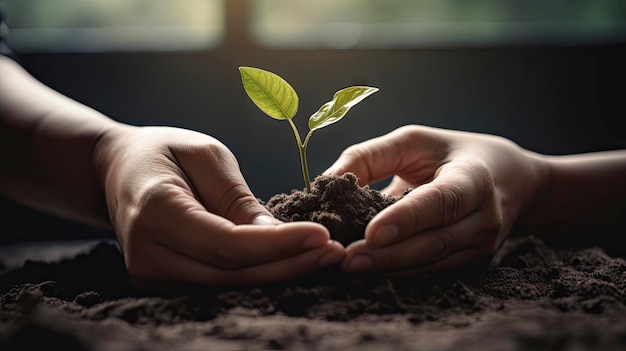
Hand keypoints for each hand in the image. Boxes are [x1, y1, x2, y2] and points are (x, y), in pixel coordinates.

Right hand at [94, 125, 344, 286]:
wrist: (118, 171)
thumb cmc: (164, 153)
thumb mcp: (205, 155)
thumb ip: (237, 198)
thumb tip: (275, 236)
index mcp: (155, 212)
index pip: (226, 243)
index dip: (278, 245)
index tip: (323, 235)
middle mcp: (147, 254)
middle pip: (231, 274)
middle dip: (289, 265)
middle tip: (335, 252)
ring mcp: (151, 275)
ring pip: (228, 287)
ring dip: (280, 274)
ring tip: (324, 258)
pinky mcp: (163, 283)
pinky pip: (219, 286)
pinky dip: (259, 276)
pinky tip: (293, 263)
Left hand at [324, 125, 546, 276]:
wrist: (510, 181)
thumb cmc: (450, 154)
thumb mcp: (414, 141)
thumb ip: (370, 156)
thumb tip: (324, 182)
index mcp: (474, 177)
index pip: (442, 201)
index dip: (407, 218)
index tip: (371, 234)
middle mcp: (484, 217)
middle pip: (434, 242)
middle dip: (388, 255)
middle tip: (345, 260)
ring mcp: (482, 246)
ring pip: (432, 263)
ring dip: (389, 269)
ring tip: (348, 269)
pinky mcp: (472, 263)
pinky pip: (432, 272)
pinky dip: (399, 273)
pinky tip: (368, 273)